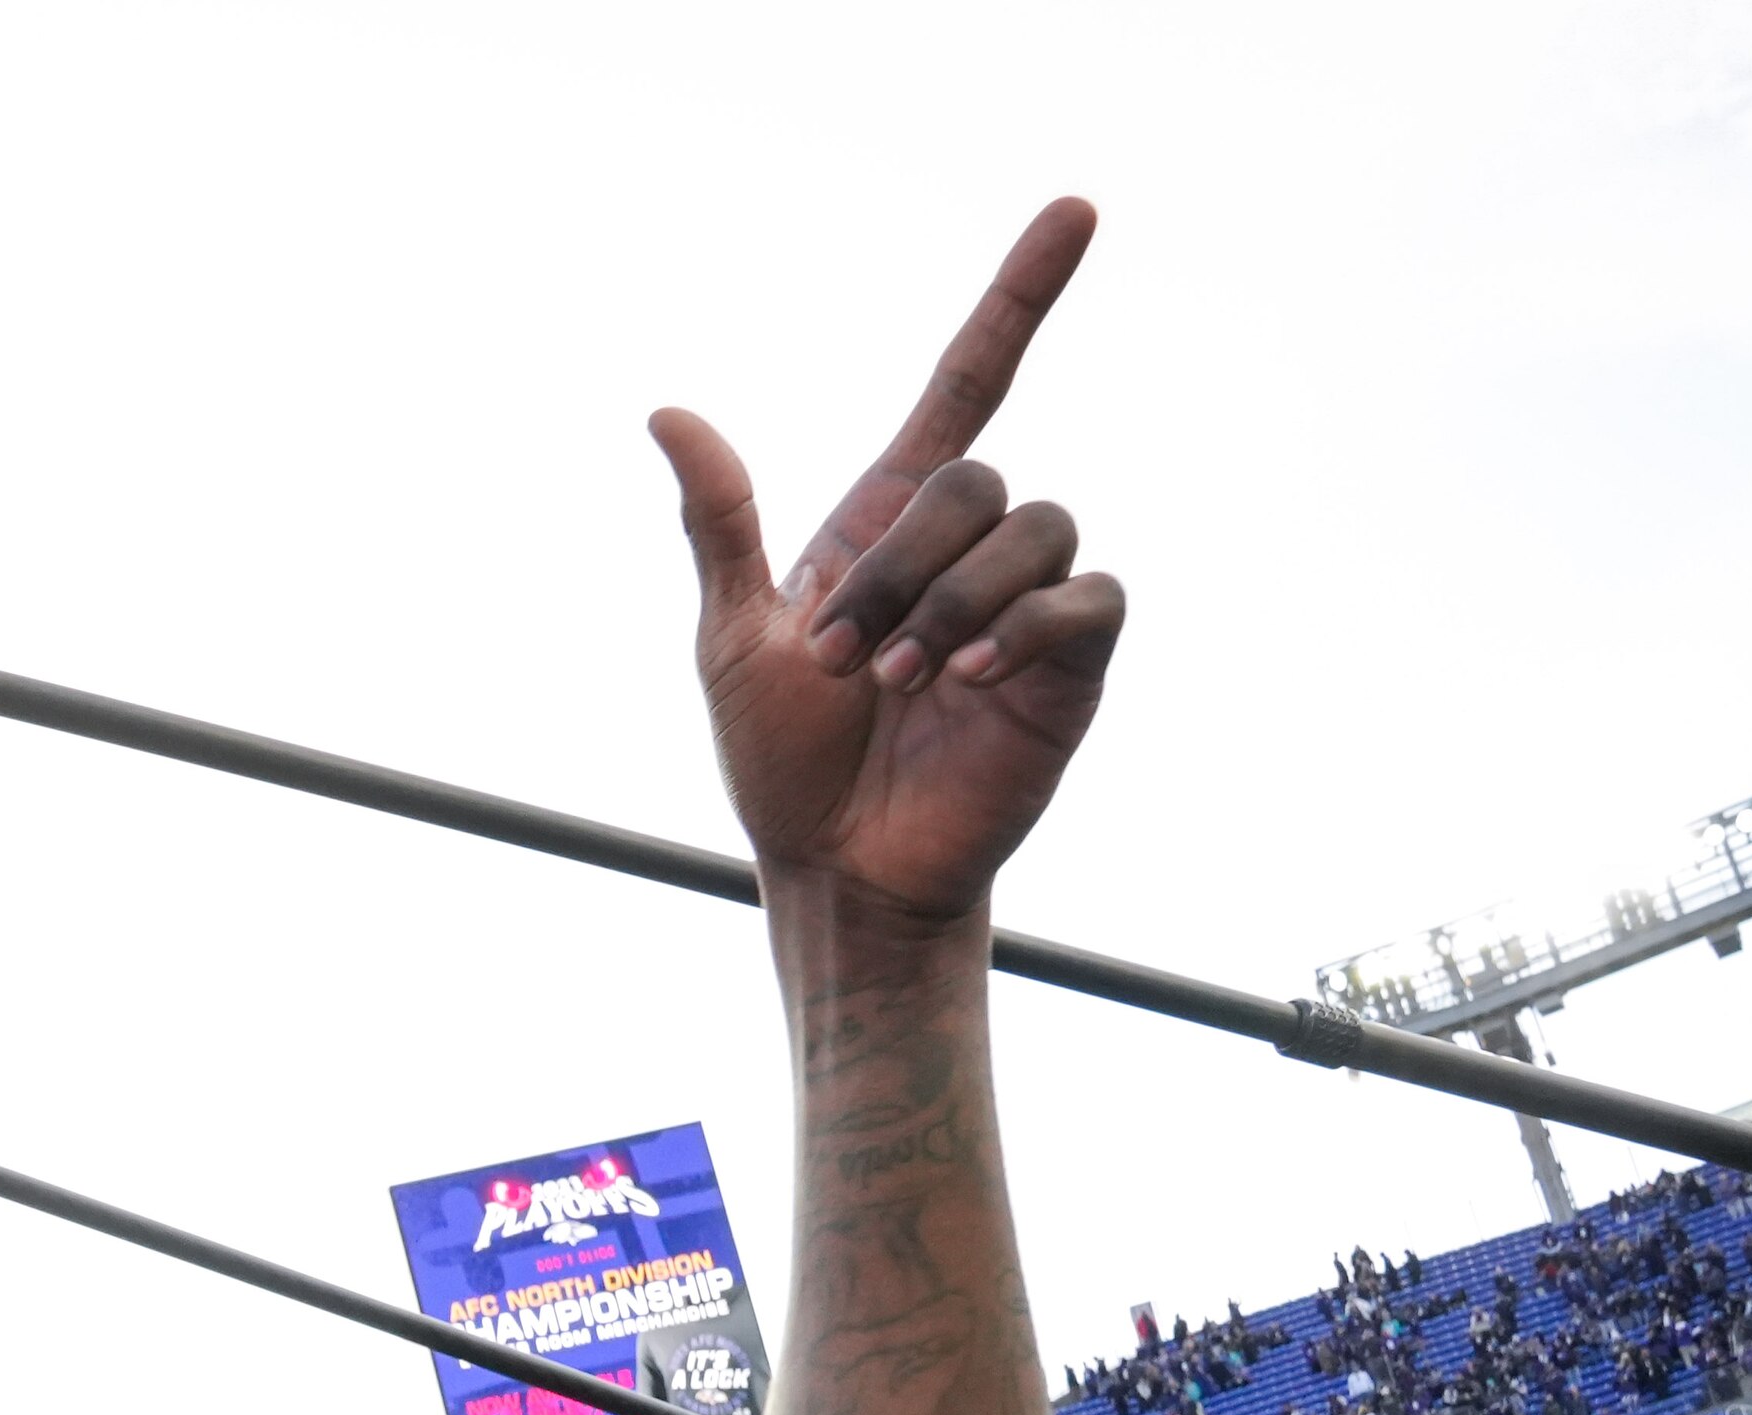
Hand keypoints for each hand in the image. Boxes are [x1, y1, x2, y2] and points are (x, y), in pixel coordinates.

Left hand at [656, 197, 1119, 925]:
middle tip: (852, 656)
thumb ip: (722, 523)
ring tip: (903, 681)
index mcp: (890, 522)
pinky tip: (968, 676)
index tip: (1076, 211)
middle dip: (904, 561)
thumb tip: (666, 411)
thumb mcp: (732, 636)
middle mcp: (970, 550)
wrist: (837, 867)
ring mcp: (1027, 605)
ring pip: (1034, 526)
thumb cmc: (784, 762)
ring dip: (955, 598)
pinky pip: (1085, 598)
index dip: (1020, 297)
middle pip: (975, 476)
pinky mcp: (1071, 667)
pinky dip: (1025, 624)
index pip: (973, 380)